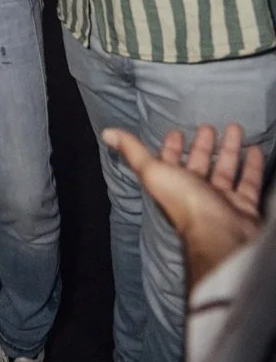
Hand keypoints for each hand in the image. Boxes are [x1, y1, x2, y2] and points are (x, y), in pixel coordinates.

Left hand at [102, 124, 264, 288]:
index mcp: (172, 186)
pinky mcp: (242, 207)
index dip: (171, 147)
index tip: (176, 131)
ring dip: (228, 150)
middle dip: (202, 146)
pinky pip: (248, 183)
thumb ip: (133, 151)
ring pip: (225, 171)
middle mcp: (195, 195)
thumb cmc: (184, 203)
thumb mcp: (153, 171)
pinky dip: (251, 166)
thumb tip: (107, 132)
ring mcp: (220, 202)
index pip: (169, 163)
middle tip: (208, 126)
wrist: (219, 235)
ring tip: (234, 127)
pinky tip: (254, 149)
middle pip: (199, 165)